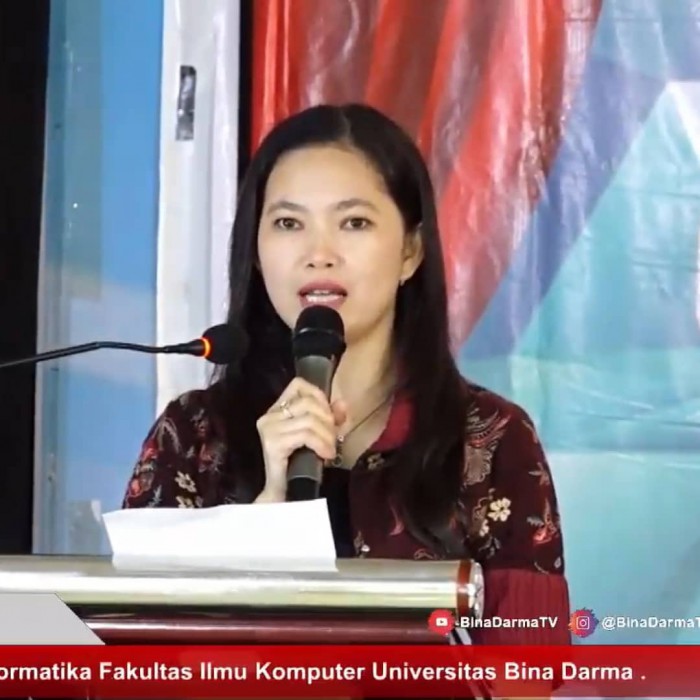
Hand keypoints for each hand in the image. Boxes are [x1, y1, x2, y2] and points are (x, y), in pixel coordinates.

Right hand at [255, 378, 346, 501]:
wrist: (285, 494)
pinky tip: (326, 455)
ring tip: (330, 449)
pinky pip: (306, 434)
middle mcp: (269, 416)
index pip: (298, 385)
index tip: (329, 418)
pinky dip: (321, 444)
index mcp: (277, 409)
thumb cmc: (301, 464)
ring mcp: (269, 428)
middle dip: (327, 420)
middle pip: (308, 403)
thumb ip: (330, 417)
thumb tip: (342, 404)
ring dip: (327, 435)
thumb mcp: (320, 435)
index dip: (319, 397)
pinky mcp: (273, 443)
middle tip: (333, 439)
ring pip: (310, 419)